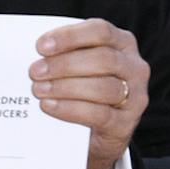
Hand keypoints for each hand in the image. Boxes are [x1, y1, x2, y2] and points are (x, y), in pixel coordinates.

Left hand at [31, 19, 146, 168]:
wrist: (96, 137)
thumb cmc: (85, 92)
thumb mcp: (80, 68)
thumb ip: (66, 55)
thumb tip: (36, 55)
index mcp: (123, 43)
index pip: (100, 31)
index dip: (70, 36)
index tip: (41, 46)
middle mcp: (134, 67)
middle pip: (103, 59)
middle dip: (64, 64)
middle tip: (35, 71)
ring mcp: (135, 97)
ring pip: (103, 87)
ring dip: (66, 87)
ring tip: (38, 90)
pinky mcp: (126, 124)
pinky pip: (99, 114)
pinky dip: (71, 109)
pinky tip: (49, 106)